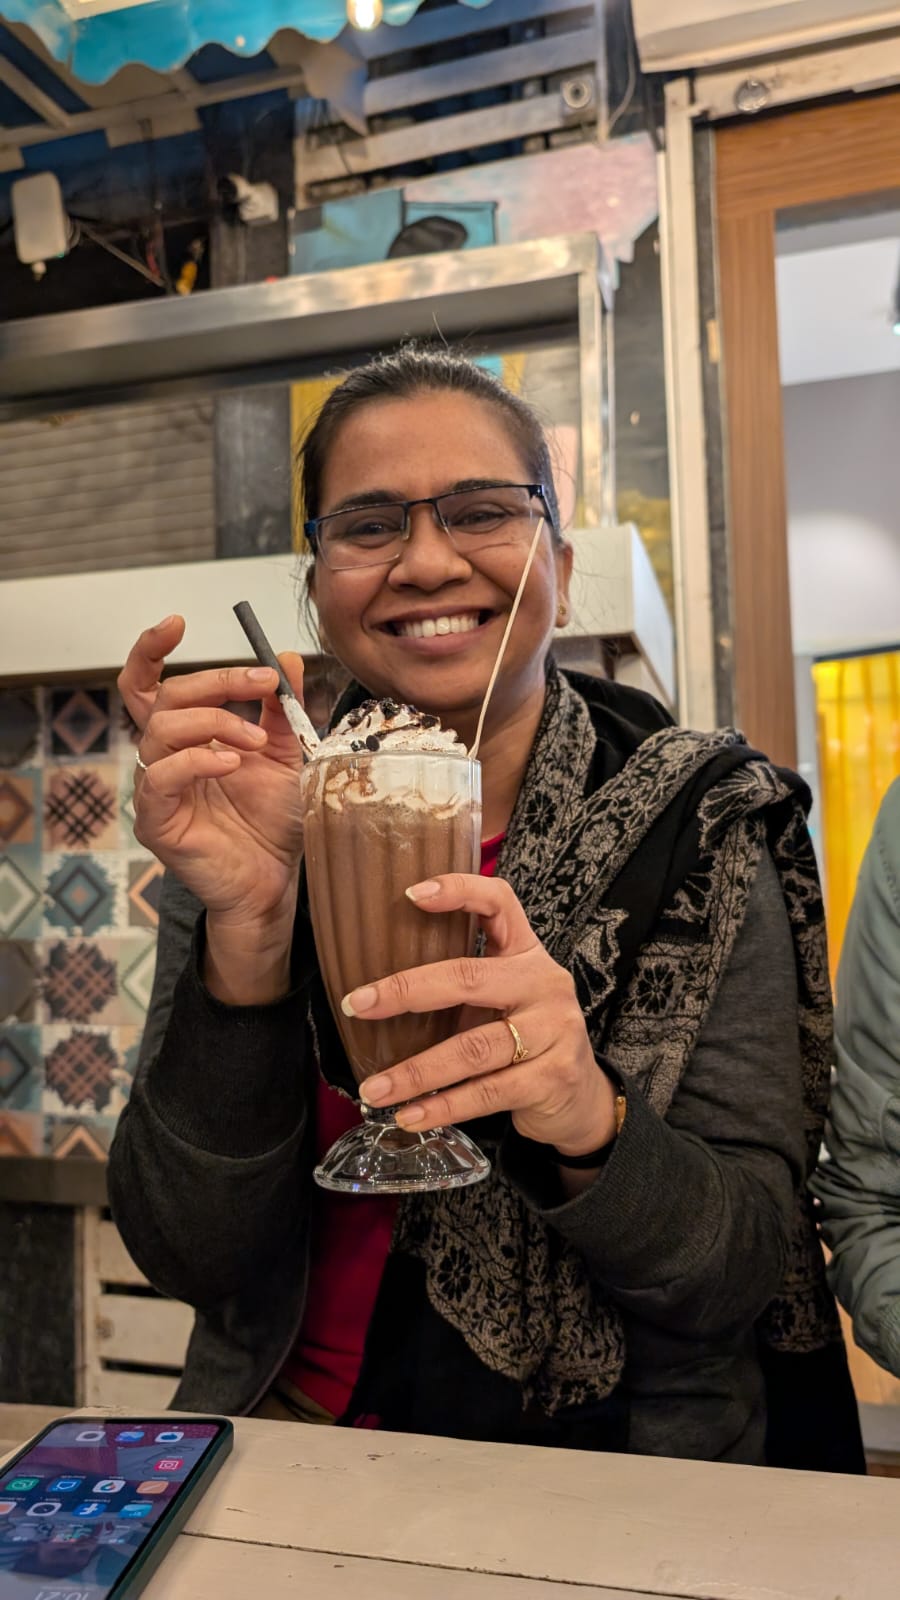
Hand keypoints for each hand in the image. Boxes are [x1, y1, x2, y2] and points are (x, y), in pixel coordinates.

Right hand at [119, 614, 306, 930]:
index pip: (151, 684)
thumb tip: (287, 658)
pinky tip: (233, 764)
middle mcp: (165, 756)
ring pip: (163, 730)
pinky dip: (198, 760)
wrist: (277, 880)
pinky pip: (162, 776)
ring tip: (257, 742)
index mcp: (188, 736)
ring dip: (216, 722)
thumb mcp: (288, 754)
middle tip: (264, 684)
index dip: (151, 649)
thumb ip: (283, 710)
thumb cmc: (274, 821)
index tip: (178, 621)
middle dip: (217, 681)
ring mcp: (157, 788)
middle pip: (164, 696)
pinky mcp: (157, 820)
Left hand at [349, 874, 616, 1155]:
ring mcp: (553, 1031)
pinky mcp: (552, 1078)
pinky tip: (409, 1116)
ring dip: (416, 1071)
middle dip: (406, 991)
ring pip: (472, 1048)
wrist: (581, 1098)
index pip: (500, 902)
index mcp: (527, 953)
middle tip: (358, 1005)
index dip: (459, 891)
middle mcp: (544, 983)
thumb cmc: (525, 1040)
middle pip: (469, 978)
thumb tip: (375, 994)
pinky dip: (442, 1106)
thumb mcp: (504, 999)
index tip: (410, 894)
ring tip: (375, 1088)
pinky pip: (486, 1092)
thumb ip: (461, 987)